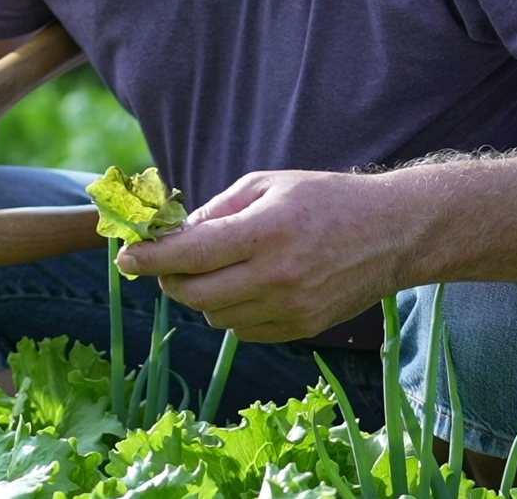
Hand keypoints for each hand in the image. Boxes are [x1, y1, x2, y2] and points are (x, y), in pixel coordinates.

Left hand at [115, 169, 419, 343]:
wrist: (392, 233)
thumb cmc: (325, 199)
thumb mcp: (268, 184)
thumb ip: (216, 211)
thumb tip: (170, 236)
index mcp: (266, 230)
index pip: (190, 254)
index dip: (149, 259)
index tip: (125, 259)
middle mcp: (278, 274)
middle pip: (195, 294)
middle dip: (170, 279)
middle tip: (167, 264)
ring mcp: (291, 307)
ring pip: (216, 317)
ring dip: (202, 297)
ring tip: (218, 270)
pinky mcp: (302, 329)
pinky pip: (244, 332)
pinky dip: (232, 313)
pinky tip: (247, 287)